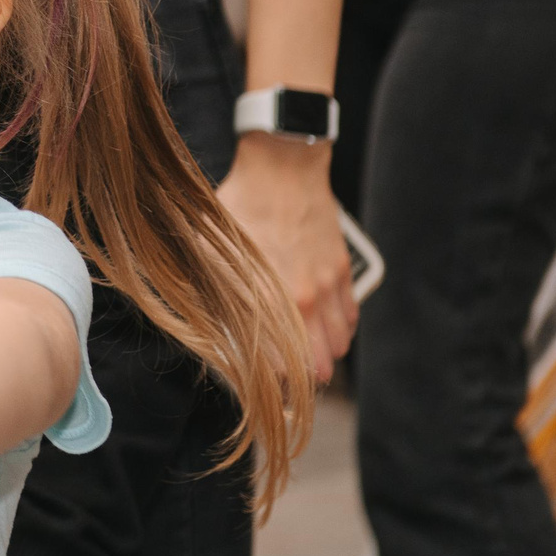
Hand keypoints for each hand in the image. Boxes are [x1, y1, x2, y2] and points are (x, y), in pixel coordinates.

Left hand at [219, 133, 355, 380]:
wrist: (283, 168)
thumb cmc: (241, 204)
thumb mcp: (212, 249)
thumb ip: (210, 291)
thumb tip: (203, 325)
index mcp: (272, 300)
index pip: (283, 367)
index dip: (273, 383)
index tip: (264, 387)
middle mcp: (306, 300)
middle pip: (318, 365)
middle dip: (304, 377)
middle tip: (287, 378)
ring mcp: (329, 286)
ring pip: (339, 344)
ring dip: (324, 354)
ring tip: (308, 355)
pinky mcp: (342, 270)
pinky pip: (351, 316)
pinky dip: (341, 329)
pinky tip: (326, 328)